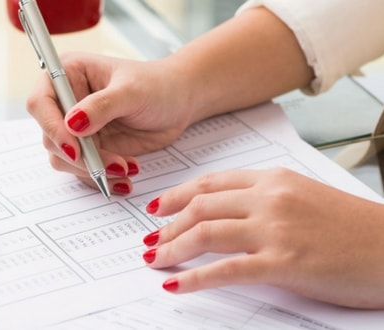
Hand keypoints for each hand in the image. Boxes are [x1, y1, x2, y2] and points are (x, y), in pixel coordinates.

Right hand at [26, 53, 196, 193]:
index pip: (40, 102)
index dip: (51, 127)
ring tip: (126, 168)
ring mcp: (75, 128)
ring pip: (64, 159)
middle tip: (112, 165)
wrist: (178, 103)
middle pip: (50, 137)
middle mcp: (65, 102)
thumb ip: (102, 105)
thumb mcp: (132, 91)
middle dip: (80, 157)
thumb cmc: (157, 85)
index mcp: (67, 74)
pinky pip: (82, 171)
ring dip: (93, 170)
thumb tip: (72, 123)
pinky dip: (102, 178)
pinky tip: (125, 177)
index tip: (74, 148)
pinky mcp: (88, 148)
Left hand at [143, 168, 383, 308]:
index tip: (156, 208)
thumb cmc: (355, 229)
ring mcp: (275, 230)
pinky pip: (225, 270)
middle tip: (150, 241)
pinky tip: (175, 285)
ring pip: (206, 233)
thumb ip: (266, 200)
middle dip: (168, 226)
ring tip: (155, 261)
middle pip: (201, 207)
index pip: (211, 183)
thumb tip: (228, 216)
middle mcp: (270, 199)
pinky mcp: (283, 263)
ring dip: (172, 248)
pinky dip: (194, 278)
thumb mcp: (306, 198)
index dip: (176, 196)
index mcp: (275, 179)